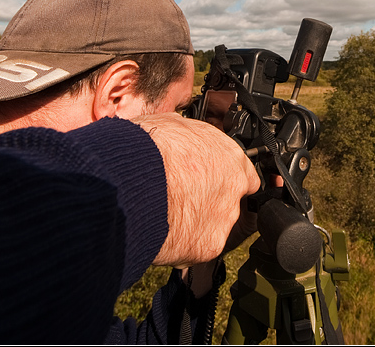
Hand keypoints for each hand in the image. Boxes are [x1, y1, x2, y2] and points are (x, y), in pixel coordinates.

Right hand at [133, 113, 260, 267]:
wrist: (130, 181)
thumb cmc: (148, 149)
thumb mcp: (174, 125)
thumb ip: (191, 139)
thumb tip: (185, 139)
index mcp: (231, 158)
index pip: (245, 174)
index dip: (226, 179)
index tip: (212, 181)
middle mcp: (234, 190)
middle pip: (230, 202)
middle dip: (208, 202)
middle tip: (181, 197)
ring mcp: (223, 220)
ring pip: (215, 227)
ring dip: (195, 224)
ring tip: (166, 214)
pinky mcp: (207, 246)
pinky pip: (197, 248)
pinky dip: (182, 244)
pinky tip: (162, 231)